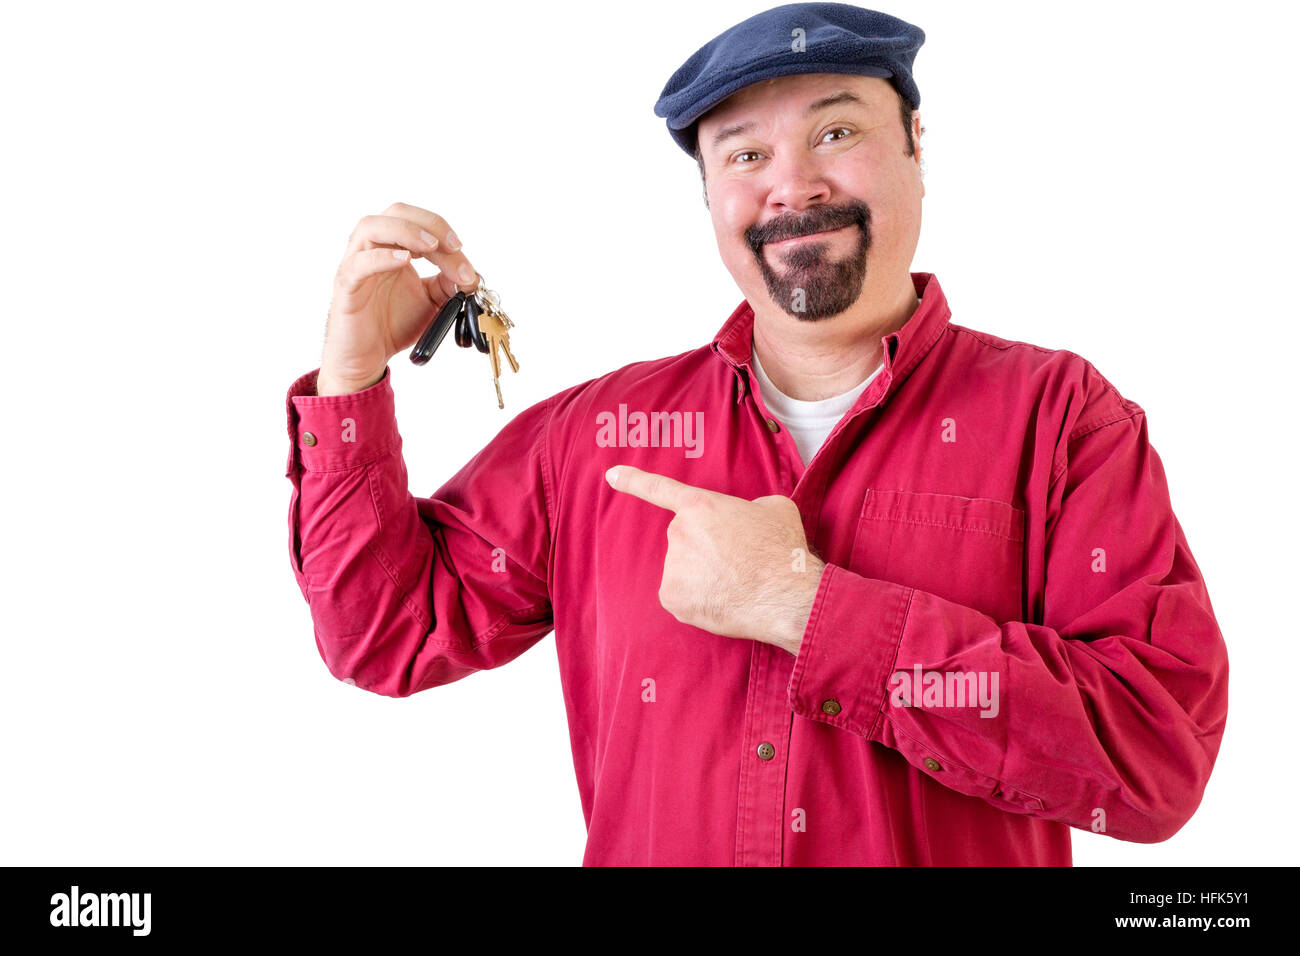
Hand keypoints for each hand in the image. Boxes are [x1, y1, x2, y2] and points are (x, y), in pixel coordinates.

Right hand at [317, 202, 481, 394]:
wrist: (369, 357)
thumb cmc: (393, 324)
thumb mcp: (431, 301)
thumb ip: (448, 285)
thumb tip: (471, 274)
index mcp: (394, 247)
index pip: (420, 224)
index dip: (445, 233)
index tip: (465, 257)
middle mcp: (373, 248)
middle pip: (396, 212)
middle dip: (430, 224)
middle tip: (454, 246)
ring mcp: (356, 265)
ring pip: (371, 227)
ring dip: (406, 231)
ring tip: (431, 246)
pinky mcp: (346, 287)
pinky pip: (358, 264)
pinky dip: (381, 257)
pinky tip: (403, 260)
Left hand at [605, 465, 825, 654]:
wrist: (786, 595)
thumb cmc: (783, 550)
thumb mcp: (774, 508)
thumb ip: (750, 505)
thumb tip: (747, 516)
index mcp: (701, 506)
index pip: (660, 490)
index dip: (634, 481)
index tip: (612, 475)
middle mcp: (679, 533)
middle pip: (686, 541)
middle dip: (706, 551)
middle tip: (739, 563)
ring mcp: (672, 566)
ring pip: (684, 571)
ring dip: (704, 577)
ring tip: (737, 583)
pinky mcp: (672, 598)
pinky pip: (682, 597)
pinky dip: (699, 601)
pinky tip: (724, 600)